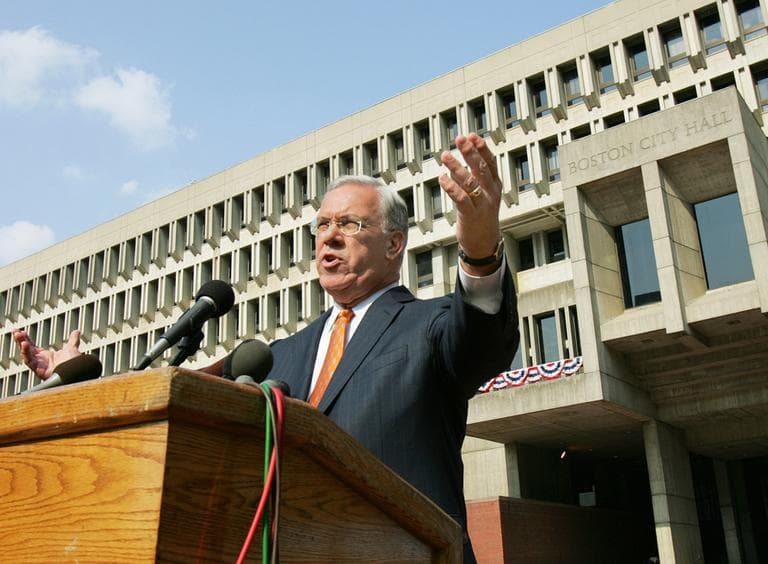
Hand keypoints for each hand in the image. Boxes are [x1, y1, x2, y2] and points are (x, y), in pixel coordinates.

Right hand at [12, 329, 81, 378]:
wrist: (77, 372)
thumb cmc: (74, 365)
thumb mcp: (71, 348)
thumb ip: (73, 340)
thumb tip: (76, 332)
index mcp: (46, 356)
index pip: (32, 346)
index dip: (25, 339)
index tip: (20, 331)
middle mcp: (41, 361)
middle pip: (26, 350)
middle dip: (20, 341)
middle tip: (16, 332)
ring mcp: (40, 366)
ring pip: (26, 355)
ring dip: (21, 346)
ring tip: (18, 336)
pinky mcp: (39, 371)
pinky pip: (30, 362)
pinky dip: (26, 354)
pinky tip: (24, 345)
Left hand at [439, 133, 502, 274]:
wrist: (484, 243)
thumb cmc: (480, 216)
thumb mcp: (481, 194)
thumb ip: (471, 178)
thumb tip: (457, 160)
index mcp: (494, 186)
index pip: (490, 163)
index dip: (482, 149)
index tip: (472, 136)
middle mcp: (490, 193)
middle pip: (481, 169)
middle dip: (470, 153)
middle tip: (460, 139)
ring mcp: (482, 205)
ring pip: (470, 182)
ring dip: (457, 167)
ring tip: (445, 156)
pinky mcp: (471, 216)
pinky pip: (462, 199)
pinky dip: (452, 187)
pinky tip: (443, 178)